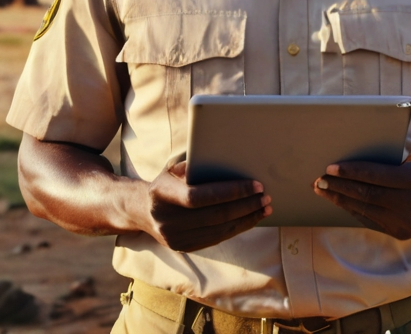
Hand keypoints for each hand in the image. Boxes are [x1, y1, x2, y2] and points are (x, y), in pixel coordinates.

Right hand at [138, 161, 269, 251]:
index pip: (200, 196)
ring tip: (264, 208)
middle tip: (266, 196)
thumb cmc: (167, 183)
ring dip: (247, 219)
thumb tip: (228, 162)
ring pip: (219, 230)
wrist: (144, 211)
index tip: (255, 185)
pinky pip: (217, 238)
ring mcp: (174, 237)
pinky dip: (237, 228)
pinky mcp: (184, 247)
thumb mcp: (173, 168)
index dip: (231, 192)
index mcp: (162, 194)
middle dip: (246, 205)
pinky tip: (251, 218)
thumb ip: (195, 165)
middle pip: (215, 215)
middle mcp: (166, 219)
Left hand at [313, 154, 410, 239]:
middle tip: (319, 179)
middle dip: (341, 186)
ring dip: (340, 199)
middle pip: (369, 194)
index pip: (380, 176)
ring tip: (322, 189)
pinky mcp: (400, 233)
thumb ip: (394, 146)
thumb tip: (358, 142)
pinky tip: (338, 199)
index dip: (353, 172)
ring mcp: (408, 222)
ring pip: (366, 209)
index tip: (330, 167)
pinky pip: (369, 220)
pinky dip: (351, 209)